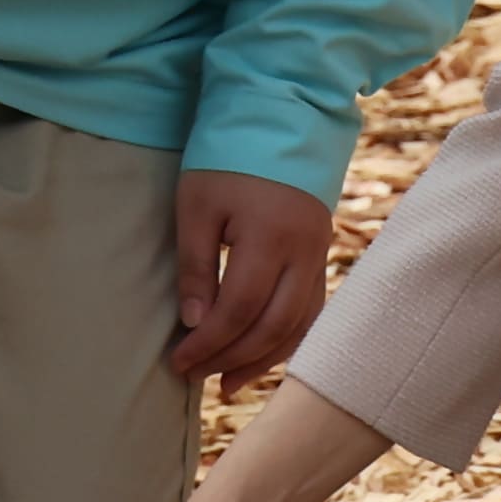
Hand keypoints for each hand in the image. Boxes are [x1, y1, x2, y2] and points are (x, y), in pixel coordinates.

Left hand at [167, 170, 330, 383]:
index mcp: (269, 237)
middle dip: (231, 358)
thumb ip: (196, 265)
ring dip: (262, 358)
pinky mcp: (322, 254)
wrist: (281, 120)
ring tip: (226, 381)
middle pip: (271, 326)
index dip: (207, 343)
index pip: (238, 310)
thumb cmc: (228, 158)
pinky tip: (262, 354)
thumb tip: (194, 322)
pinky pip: (311, 310)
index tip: (178, 361)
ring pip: (298, 325)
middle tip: (195, 375)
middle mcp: (304, 252)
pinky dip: (287, 338)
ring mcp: (319, 254)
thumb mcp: (197, 205)